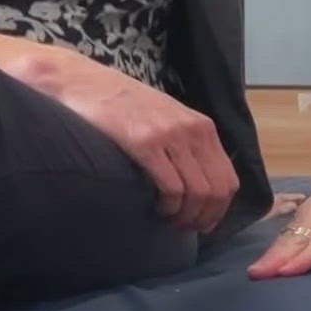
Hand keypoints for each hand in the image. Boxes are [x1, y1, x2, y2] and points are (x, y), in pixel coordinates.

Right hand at [0, 33, 237, 232]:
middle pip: (216, 192)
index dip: (219, 210)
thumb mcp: (167, 118)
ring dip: (185, 217)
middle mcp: (192, 130)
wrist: (82, 81)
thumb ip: (187, 146)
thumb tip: (200, 186)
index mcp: (202, 127)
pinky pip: (172, 187)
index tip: (202, 224)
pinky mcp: (144, 143)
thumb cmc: (122, 105)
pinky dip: (169, 207)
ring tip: (169, 221)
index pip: (228, 180)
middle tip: (183, 229)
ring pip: (197, 193)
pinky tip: (157, 209)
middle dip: (203, 218)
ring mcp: (169, 136)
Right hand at [248, 133, 310, 278]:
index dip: (305, 258)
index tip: (286, 272)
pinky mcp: (306, 210)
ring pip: (289, 235)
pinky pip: (289, 230)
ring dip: (272, 253)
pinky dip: (277, 244)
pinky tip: (267, 257)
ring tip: (255, 271)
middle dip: (276, 258)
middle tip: (256, 276)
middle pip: (297, 239)